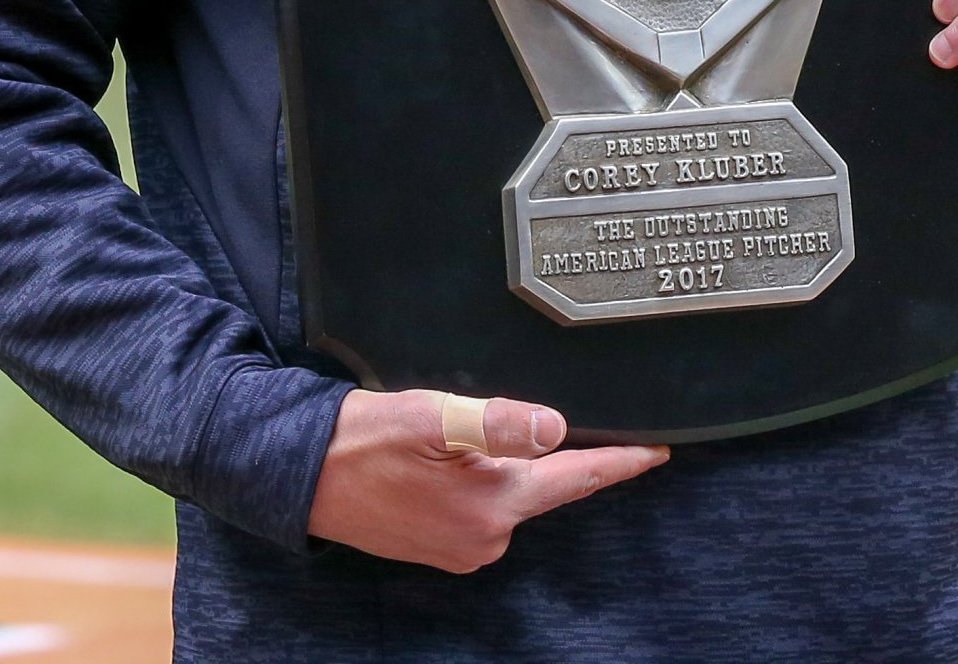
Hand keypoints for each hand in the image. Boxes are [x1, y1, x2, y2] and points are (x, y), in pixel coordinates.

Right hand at [306, 389, 668, 571]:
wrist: (298, 474)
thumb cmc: (363, 441)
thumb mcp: (432, 418)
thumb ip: (496, 422)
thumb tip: (554, 427)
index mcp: (493, 507)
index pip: (575, 477)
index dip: (619, 460)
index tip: (659, 451)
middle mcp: (485, 538)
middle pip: (544, 484)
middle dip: (555, 453)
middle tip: (552, 411)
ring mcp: (462, 547)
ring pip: (511, 492)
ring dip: (510, 463)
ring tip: (477, 429)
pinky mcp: (440, 544)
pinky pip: (484, 504)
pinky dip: (485, 478)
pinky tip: (460, 456)